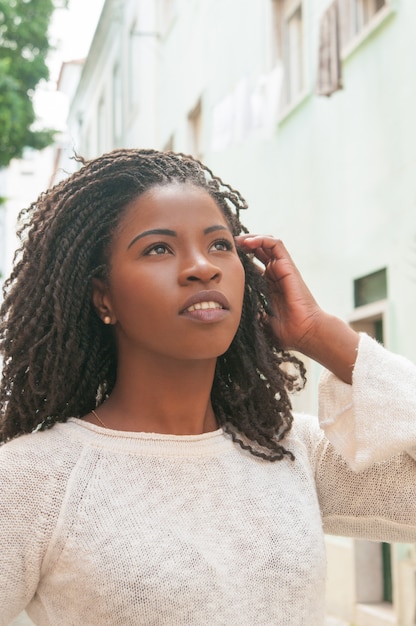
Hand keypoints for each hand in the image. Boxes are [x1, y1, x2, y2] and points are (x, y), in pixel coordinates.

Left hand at [235, 235, 322, 352]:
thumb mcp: (261, 321)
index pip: (254, 264)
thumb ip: (250, 315)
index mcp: (269, 285)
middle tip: (229, 243)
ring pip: (268, 244)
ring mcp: (283, 269)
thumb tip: (233, 316)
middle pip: (260, 250)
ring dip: (252, 238)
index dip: (241, 257)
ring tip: (237, 240)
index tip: (225, 256)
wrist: (304, 332)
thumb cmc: (287, 331)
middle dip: (244, 244)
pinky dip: (262, 240)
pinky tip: (248, 242)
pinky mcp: (288, 266)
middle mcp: (276, 274)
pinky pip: (276, 245)